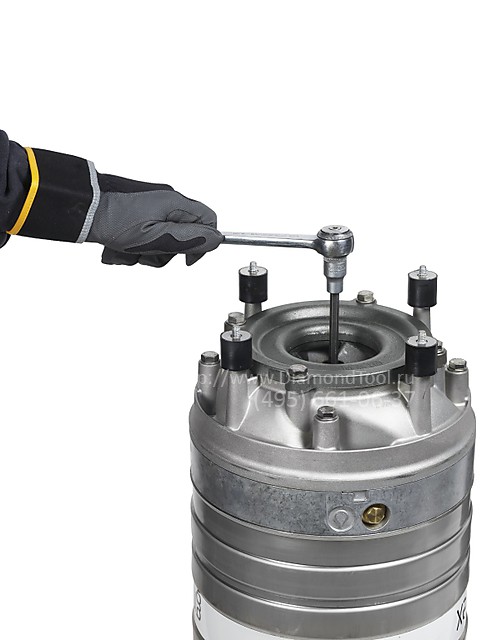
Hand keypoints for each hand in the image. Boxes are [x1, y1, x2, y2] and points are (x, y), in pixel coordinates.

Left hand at [88, 177, 222, 266]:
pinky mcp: (135, 214)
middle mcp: (164, 202)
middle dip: (165, 252)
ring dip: (144, 253)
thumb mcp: (156, 237)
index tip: (187, 259)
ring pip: (161, 239)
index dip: (203, 243)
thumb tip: (216, 240)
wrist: (81, 210)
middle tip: (146, 253)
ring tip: (125, 251)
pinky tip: (116, 248)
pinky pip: (143, 237)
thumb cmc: (115, 221)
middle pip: (182, 235)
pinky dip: (130, 248)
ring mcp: (149, 207)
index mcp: (174, 203)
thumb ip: (189, 240)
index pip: (208, 221)